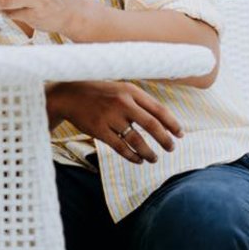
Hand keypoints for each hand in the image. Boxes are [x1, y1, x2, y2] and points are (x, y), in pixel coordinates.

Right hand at [47, 80, 182, 163]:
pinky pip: (121, 147)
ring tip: (154, 159)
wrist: (69, 95)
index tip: (180, 134)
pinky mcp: (99, 130)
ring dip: (149, 152)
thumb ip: (139, 102)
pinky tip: (138, 159)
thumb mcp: (120, 89)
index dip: (172, 124)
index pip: (158, 109)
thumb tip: (164, 121)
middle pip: (152, 125)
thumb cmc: (99, 93)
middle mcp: (122, 103)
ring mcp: (110, 116)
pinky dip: (132, 156)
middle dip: (165, 140)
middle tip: (171, 149)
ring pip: (137, 140)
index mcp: (130, 91)